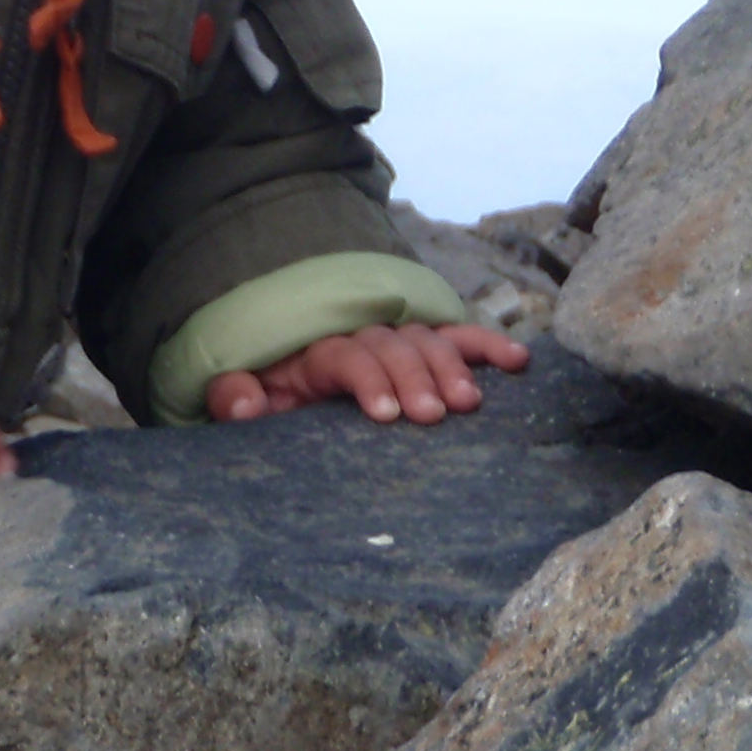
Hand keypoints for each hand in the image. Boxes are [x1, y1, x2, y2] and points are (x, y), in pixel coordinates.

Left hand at [208, 320, 530, 426]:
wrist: (278, 371)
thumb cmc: (267, 397)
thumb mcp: (243, 397)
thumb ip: (234, 396)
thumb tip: (243, 403)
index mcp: (312, 352)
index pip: (343, 354)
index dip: (367, 377)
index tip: (386, 413)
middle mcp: (357, 337)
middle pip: (391, 345)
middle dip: (414, 375)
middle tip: (435, 413)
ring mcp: (391, 340)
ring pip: (425, 340)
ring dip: (450, 366)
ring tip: (469, 403)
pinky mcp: (419, 349)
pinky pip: (455, 338)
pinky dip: (486, 345)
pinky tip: (517, 362)